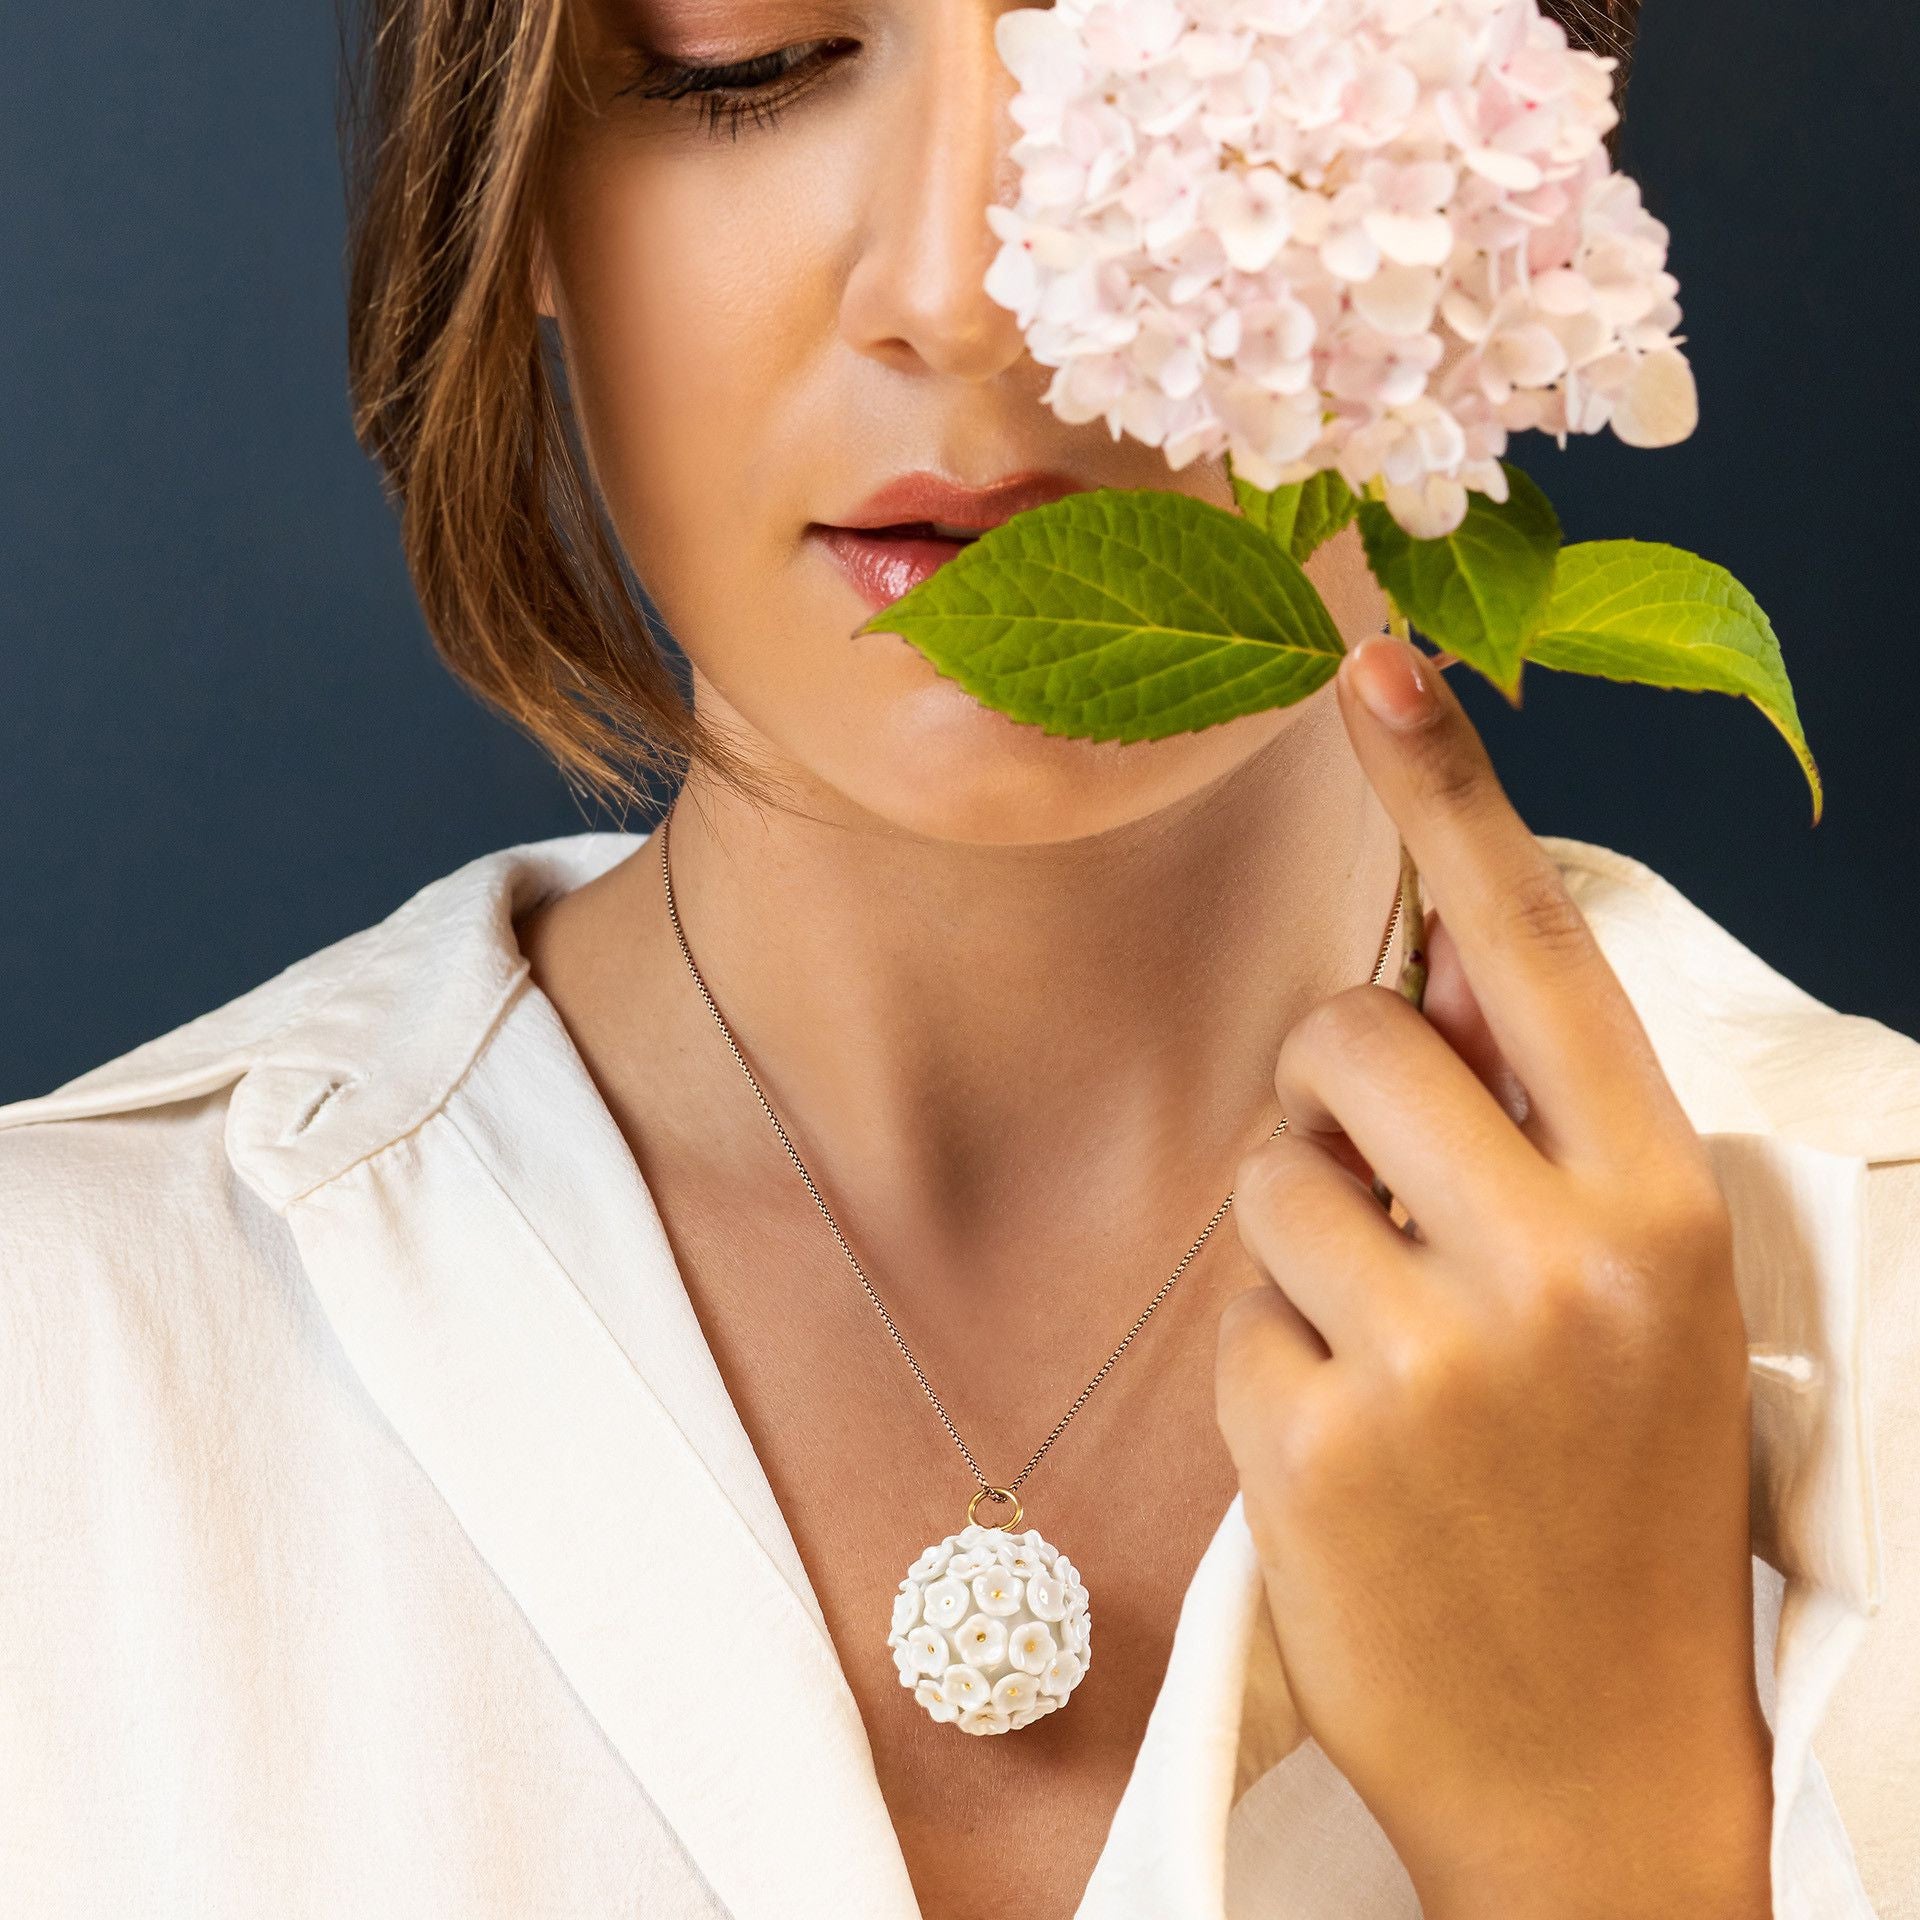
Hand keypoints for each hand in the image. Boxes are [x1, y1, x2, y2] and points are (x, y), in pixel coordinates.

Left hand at [1213, 635, 1773, 1919]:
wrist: (1598, 1761)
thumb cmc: (1613, 1496)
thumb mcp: (1641, 1298)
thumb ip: (1542, 1126)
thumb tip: (1436, 969)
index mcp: (1659, 1200)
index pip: (1538, 946)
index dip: (1452, 793)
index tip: (1376, 661)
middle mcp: (1561, 1259)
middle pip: (1348, 1035)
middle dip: (1335, 1095)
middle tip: (1388, 1207)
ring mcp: (1431, 1356)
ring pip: (1270, 1162)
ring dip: (1300, 1228)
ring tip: (1382, 1345)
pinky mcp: (1311, 1441)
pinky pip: (1233, 1302)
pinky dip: (1265, 1353)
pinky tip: (1348, 1446)